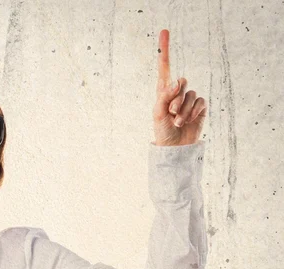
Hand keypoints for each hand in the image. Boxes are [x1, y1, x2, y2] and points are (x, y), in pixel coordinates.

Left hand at [152, 29, 206, 146]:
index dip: (164, 50)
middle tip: (171, 113)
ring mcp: (189, 99)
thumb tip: (177, 81)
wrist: (174, 147)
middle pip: (181, 82)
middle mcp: (177, 92)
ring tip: (177, 122)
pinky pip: (200, 102)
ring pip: (190, 95)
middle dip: (176, 98)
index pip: (164, 68)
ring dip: (183, 110)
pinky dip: (193, 112)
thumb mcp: (158, 113)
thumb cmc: (162, 130)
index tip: (165, 31)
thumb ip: (165, 96)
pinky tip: (187, 121)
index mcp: (163, 91)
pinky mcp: (200, 107)